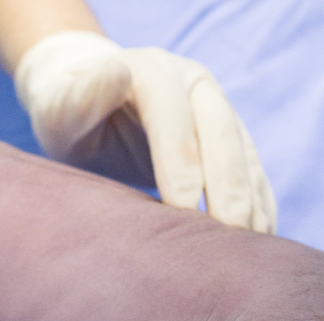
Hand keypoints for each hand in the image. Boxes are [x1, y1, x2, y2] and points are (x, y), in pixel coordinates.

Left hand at [13, 30, 275, 233]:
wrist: (89, 103)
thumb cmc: (67, 113)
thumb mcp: (60, 106)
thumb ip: (85, 95)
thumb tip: (118, 73)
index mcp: (152, 70)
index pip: (172, 112)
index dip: (180, 159)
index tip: (183, 206)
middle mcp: (193, 83)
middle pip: (220, 131)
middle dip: (228, 184)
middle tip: (230, 232)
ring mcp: (217, 110)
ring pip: (244, 153)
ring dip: (252, 199)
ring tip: (254, 246)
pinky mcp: (231, 139)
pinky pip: (253, 172)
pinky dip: (260, 205)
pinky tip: (263, 241)